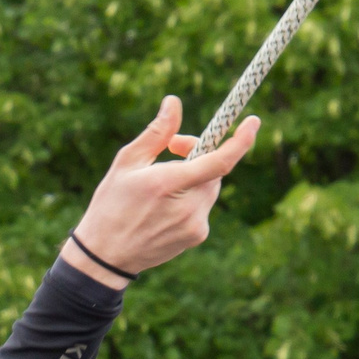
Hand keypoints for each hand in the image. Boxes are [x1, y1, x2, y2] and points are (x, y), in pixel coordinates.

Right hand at [63, 95, 260, 286]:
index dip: (241, 141)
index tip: (253, 122)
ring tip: (163, 183)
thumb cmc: (110, 204)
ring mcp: (195, 225)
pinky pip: (203, 207)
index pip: (219, 161)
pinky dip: (191, 198)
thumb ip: (157, 132)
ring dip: (195, 177)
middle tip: (174, 147)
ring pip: (209, 188)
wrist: (105, 256)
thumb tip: (174, 102)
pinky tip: (165, 207)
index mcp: (168, 184)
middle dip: (200, 154)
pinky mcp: (196, 237)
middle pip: (214, 170)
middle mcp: (187, 207)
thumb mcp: (127, 163)